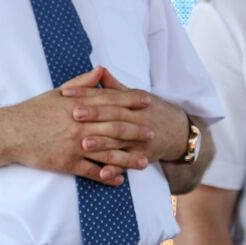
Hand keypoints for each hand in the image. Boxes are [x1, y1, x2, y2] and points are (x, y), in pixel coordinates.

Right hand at [5, 68, 148, 185]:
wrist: (11, 132)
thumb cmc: (33, 111)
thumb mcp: (56, 92)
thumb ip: (82, 83)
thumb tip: (100, 70)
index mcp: (78, 105)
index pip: (110, 102)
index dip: (130, 102)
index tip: (146, 102)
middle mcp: (80, 124)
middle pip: (114, 127)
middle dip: (136, 130)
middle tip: (152, 133)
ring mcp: (75, 144)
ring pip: (108, 152)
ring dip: (128, 157)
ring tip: (143, 161)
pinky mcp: (67, 162)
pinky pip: (91, 171)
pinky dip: (106, 176)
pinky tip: (119, 179)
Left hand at [61, 68, 190, 169]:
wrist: (179, 132)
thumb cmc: (151, 111)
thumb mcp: (135, 96)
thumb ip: (114, 87)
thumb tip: (98, 70)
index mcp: (132, 102)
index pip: (107, 96)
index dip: (86, 93)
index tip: (66, 92)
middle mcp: (137, 119)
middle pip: (114, 116)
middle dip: (94, 115)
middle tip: (73, 114)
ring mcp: (140, 140)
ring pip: (119, 141)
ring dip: (102, 144)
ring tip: (84, 144)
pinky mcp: (142, 157)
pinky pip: (127, 164)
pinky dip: (115, 170)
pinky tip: (102, 174)